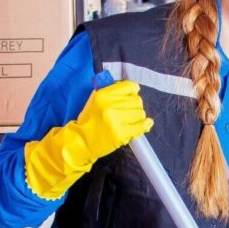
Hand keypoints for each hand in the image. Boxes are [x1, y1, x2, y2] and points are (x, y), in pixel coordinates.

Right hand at [24, 80, 153, 199]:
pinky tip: (146, 124)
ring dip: (138, 117)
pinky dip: (145, 125)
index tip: (132, 95)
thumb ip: (110, 93)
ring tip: (130, 121)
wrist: (82, 141)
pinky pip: (141, 126)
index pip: (129, 86)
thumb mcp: (94, 101)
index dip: (133, 91)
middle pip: (137, 100)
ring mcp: (116, 120)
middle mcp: (110, 105)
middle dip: (134, 106)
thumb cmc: (89, 120)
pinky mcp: (122, 134)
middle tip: (128, 112)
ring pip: (140, 113)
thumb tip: (132, 89)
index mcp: (103, 95)